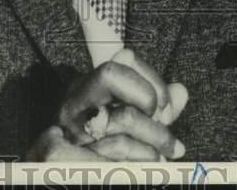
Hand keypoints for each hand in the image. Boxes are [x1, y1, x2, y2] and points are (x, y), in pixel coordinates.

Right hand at [28, 49, 187, 161]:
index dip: (153, 81)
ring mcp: (61, 126)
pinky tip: (138, 173)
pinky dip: (134, 164)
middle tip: (167, 139)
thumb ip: (154, 114)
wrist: (59, 184)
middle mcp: (72, 101)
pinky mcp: (54, 153)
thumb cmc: (99, 163)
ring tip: (160, 161)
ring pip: (123, 117)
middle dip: (149, 103)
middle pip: (113, 74)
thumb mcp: (129, 133)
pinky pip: (110, 151)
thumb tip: (181, 92)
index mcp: (88, 90)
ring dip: (153, 143)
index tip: (165, 108)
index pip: (125, 59)